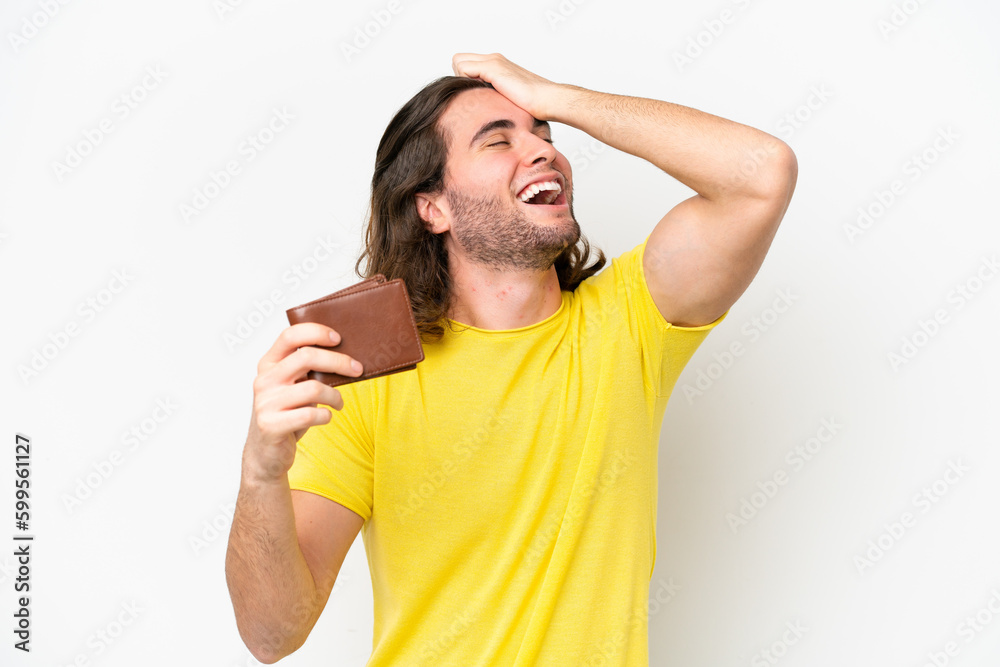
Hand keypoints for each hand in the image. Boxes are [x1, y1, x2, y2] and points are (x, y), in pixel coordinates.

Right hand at [242, 322, 364, 483]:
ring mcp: (266, 403)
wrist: (265, 453)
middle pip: (307, 357)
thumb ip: (307, 370)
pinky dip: (326, 416)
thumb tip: (346, 354)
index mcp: (268, 364)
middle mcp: (264, 380)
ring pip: (314, 388)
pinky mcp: (271, 425)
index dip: (316, 332)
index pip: (290, 336)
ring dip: (335, 396)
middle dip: (339, 361)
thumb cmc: (287, 413)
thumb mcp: (293, 386)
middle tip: (357, 369)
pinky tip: (326, 417)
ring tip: (339, 403)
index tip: (338, 338)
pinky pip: (310, 415)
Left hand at [451, 52, 563, 119]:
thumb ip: (495, 96)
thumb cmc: (533, 105)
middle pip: (459, 60)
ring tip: (478, 95)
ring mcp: (493, 61)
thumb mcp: (508, 99)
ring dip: (463, 80)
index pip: (467, 64)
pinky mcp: (492, 68)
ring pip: (458, 62)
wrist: (547, 100)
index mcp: (497, 64)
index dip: (466, 79)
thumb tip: (482, 108)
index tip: (475, 96)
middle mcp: (494, 59)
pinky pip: (463, 68)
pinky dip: (466, 82)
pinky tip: (481, 95)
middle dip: (461, 78)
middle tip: (473, 95)